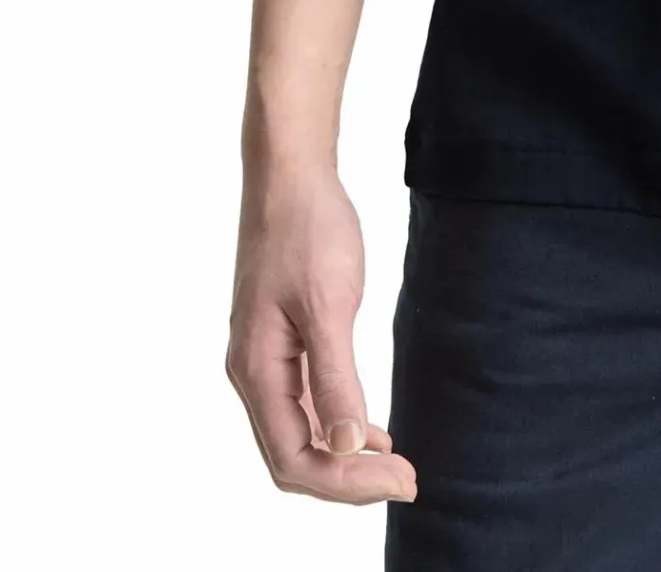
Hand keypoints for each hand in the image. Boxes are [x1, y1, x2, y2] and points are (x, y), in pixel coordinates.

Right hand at [225, 162, 415, 505]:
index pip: (295, 460)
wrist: (291, 176)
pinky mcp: (282, 341)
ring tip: (396, 466)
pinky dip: (337, 425)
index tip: (400, 479)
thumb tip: (347, 446)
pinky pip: (304, 404)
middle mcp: (253, 375)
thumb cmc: (307, 231)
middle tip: (407, 480)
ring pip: (299, 434)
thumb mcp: (329, 305)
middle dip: (348, 479)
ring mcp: (265, 359)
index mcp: (257, 372)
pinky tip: (369, 431)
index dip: (346, 483)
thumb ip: (336, 379)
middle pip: (294, 458)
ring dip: (344, 457)